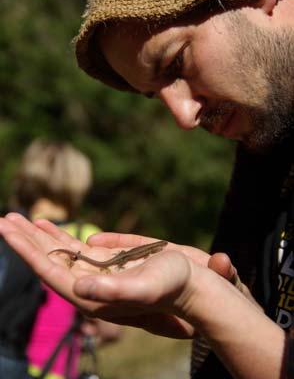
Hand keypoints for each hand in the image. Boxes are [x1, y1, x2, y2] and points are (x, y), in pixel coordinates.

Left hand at [0, 213, 250, 338]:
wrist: (191, 283)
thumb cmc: (172, 285)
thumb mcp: (145, 287)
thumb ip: (112, 289)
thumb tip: (79, 286)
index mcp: (92, 294)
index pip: (50, 271)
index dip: (26, 251)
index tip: (7, 230)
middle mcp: (89, 284)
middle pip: (49, 260)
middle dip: (25, 240)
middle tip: (5, 219)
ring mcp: (96, 271)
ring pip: (58, 252)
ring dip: (37, 236)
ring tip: (17, 219)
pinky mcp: (106, 260)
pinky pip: (75, 247)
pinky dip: (59, 236)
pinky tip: (48, 227)